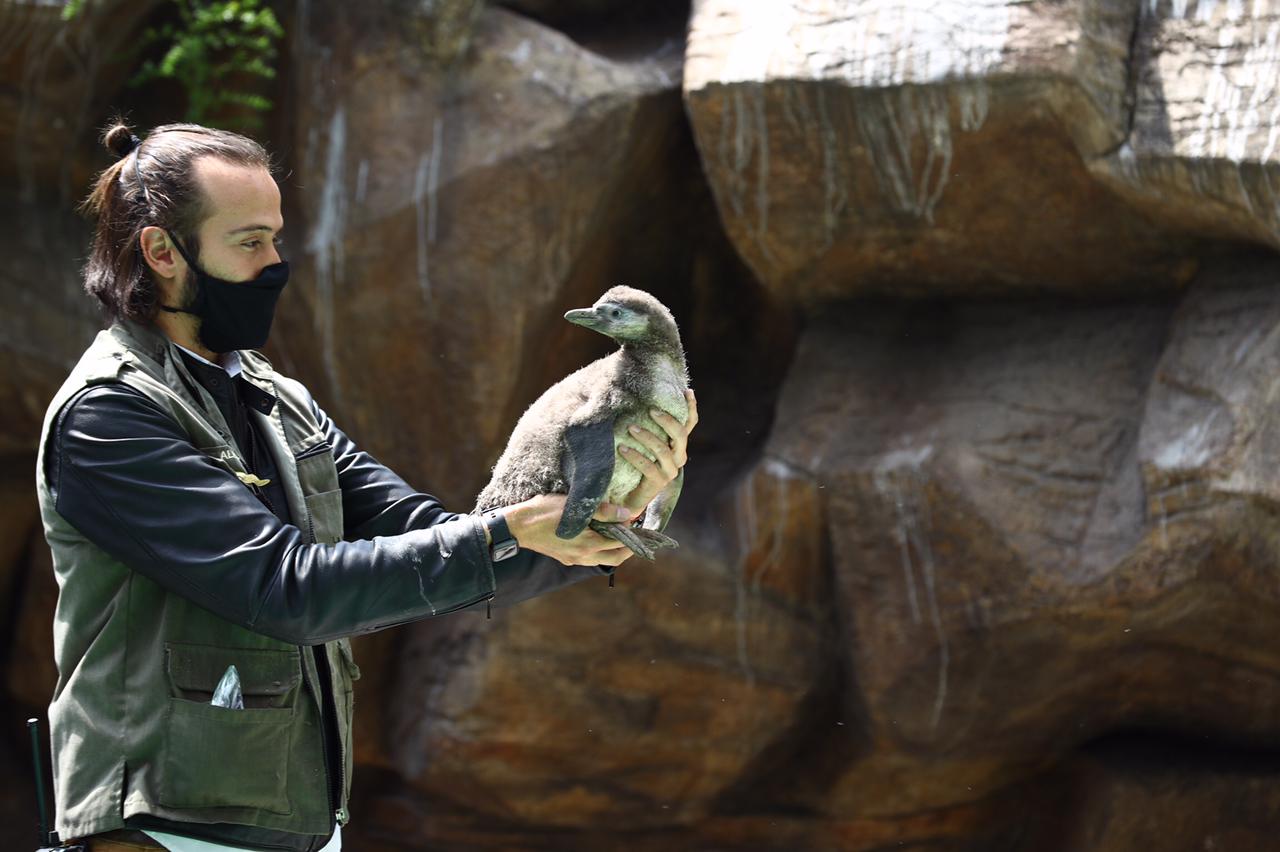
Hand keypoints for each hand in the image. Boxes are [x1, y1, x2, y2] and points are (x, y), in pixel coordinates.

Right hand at [502, 494, 634, 566]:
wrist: (517, 526)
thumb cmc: (544, 511)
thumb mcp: (576, 506)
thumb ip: (603, 511)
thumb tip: (627, 515)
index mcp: (588, 544)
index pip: (620, 543)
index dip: (632, 533)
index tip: (637, 522)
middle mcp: (583, 556)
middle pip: (615, 558)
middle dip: (629, 548)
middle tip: (636, 535)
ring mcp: (573, 559)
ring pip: (602, 560)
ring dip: (614, 550)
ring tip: (619, 535)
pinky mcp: (565, 558)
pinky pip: (589, 559)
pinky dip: (600, 551)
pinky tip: (598, 538)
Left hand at [616, 388, 698, 519]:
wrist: (629, 493)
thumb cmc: (635, 460)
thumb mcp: (643, 440)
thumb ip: (647, 424)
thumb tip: (637, 398)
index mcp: (678, 444)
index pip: (690, 423)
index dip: (691, 407)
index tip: (687, 391)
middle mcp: (679, 456)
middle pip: (681, 435)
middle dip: (667, 420)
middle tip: (650, 410)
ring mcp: (670, 471)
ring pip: (663, 450)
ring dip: (646, 437)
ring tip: (630, 428)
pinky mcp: (658, 483)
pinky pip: (648, 467)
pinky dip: (635, 456)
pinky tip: (622, 448)